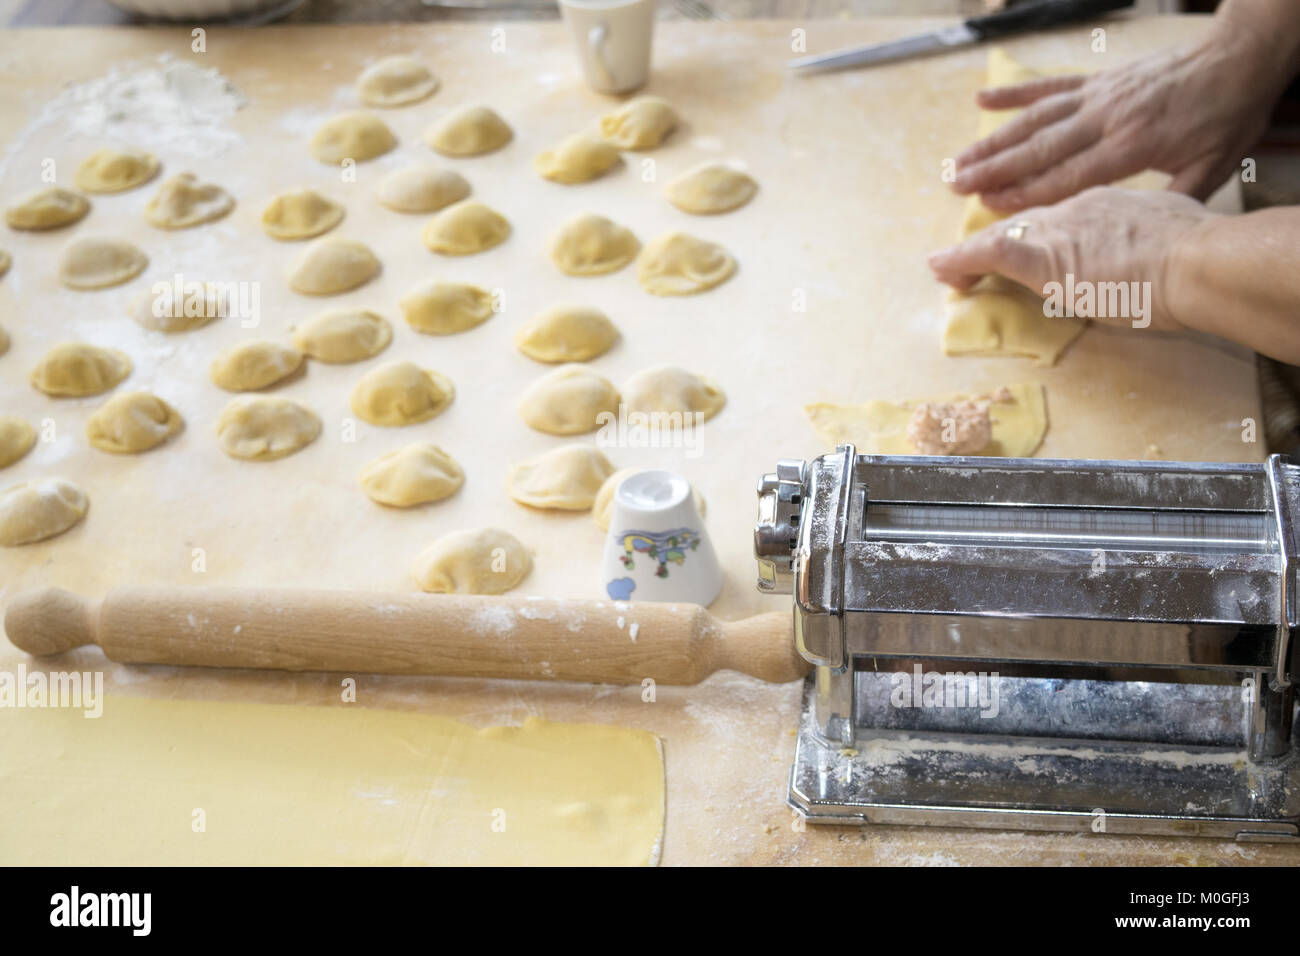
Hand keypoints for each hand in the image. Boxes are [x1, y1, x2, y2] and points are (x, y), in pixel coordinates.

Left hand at [928, 187, 1214, 331]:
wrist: (1198, 260)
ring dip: (967, 253)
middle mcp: (1075, 208)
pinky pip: (994, 253)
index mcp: (1106, 199)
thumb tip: (1157, 247)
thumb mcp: (1177, 226)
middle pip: (1023, 221)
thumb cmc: (1200, 251)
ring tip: (942, 267)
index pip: (1059, 214)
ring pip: (1002, 235)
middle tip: (961, 257)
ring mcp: (1058, 231)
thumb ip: (1154, 235)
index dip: (1034, 231)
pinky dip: (961, 259)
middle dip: (992, 238)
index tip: (1020, 241)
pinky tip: (939, 266)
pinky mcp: (1045, 259)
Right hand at [950, 24, 1289, 212]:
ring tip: (960, 161)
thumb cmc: (1228, 117)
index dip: (1026, 193)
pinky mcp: (1100, 79)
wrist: (1239, 58)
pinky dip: (1014, 94)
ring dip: (994, 140)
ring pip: (1036, 120)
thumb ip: (1171, 200)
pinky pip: (1050, 86)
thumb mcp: (1211, 169)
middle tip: (957, 187)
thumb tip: (1141, 238)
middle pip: (1039, 148)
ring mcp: (1099, 95)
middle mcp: (1106, 119)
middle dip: (994, 170)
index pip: (1066, 176)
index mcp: (1130, 146)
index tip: (990, 208)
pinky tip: (982, 99)